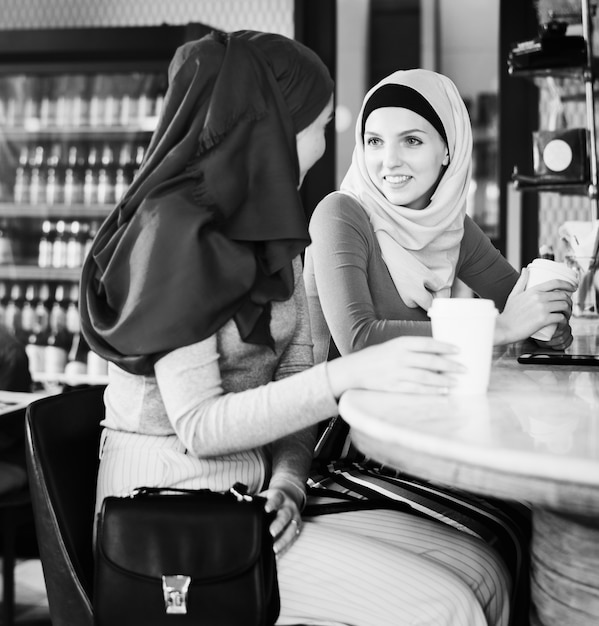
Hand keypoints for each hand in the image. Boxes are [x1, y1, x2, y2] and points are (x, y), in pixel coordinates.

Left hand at [260, 487, 301, 557]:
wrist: (288, 496)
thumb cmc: (272, 499)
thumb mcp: (265, 496)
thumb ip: (255, 501)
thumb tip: (239, 503)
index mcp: (279, 496)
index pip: (276, 498)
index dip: (272, 503)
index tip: (266, 509)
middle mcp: (289, 506)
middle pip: (285, 514)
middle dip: (279, 524)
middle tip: (272, 532)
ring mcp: (295, 517)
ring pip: (292, 528)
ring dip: (284, 539)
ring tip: (275, 548)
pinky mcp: (298, 527)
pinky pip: (293, 538)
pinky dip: (286, 547)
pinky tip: (278, 553)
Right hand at [326, 336, 464, 397]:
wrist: (355, 369)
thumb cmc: (378, 357)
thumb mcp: (395, 346)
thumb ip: (414, 349)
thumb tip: (439, 354)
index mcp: (401, 344)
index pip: (427, 344)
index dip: (444, 347)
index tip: (458, 350)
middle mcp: (399, 357)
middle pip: (429, 361)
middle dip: (449, 365)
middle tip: (464, 369)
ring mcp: (396, 373)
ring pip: (425, 377)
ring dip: (443, 380)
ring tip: (456, 382)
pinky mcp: (393, 387)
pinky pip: (416, 390)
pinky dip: (430, 392)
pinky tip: (442, 392)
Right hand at [495, 269, 574, 344]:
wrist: (503, 328)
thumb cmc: (509, 314)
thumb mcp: (514, 294)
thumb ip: (521, 281)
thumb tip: (526, 269)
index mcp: (533, 290)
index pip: (556, 283)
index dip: (568, 284)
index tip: (573, 288)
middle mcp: (539, 297)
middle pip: (563, 295)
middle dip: (569, 301)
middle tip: (567, 306)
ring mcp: (542, 308)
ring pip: (564, 306)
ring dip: (569, 311)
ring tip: (566, 315)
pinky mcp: (544, 320)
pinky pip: (561, 318)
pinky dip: (565, 321)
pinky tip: (563, 323)